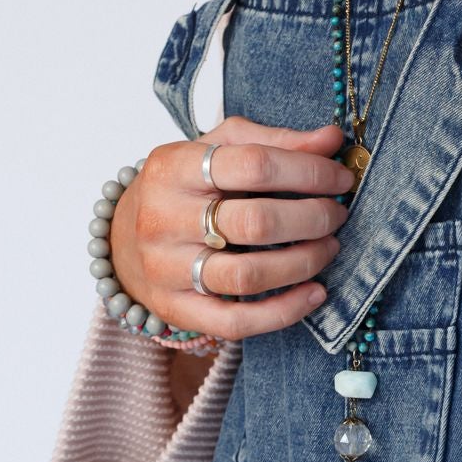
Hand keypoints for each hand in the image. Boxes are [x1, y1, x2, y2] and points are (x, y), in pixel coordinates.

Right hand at [108, 116, 353, 340]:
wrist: (121, 241)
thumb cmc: (183, 189)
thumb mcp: (217, 150)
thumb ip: (274, 142)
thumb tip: (331, 140)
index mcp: (174, 167)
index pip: (254, 164)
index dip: (308, 172)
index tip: (339, 179)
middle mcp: (163, 218)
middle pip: (255, 223)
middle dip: (312, 219)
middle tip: (336, 216)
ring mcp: (166, 269)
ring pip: (248, 276)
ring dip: (302, 263)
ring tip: (328, 249)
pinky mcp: (176, 309)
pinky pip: (236, 321)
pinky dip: (284, 311)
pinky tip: (315, 294)